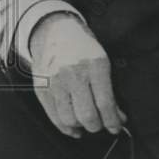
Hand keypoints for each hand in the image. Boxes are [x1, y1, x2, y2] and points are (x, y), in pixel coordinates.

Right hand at [29, 12, 126, 137]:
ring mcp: (54, 82)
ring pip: (69, 119)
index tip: (117, 126)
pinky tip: (74, 128)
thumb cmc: (82, 46)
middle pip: (87, 115)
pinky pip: (53, 116)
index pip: (105, 104)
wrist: (55, 31)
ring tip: (88, 124)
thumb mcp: (102, 60)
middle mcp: (72, 74)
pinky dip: (65, 127)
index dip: (113, 121)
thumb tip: (116, 117)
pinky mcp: (41, 88)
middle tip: (103, 124)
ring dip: (82, 127)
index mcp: (93, 65)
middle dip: (98, 126)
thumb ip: (108, 88)